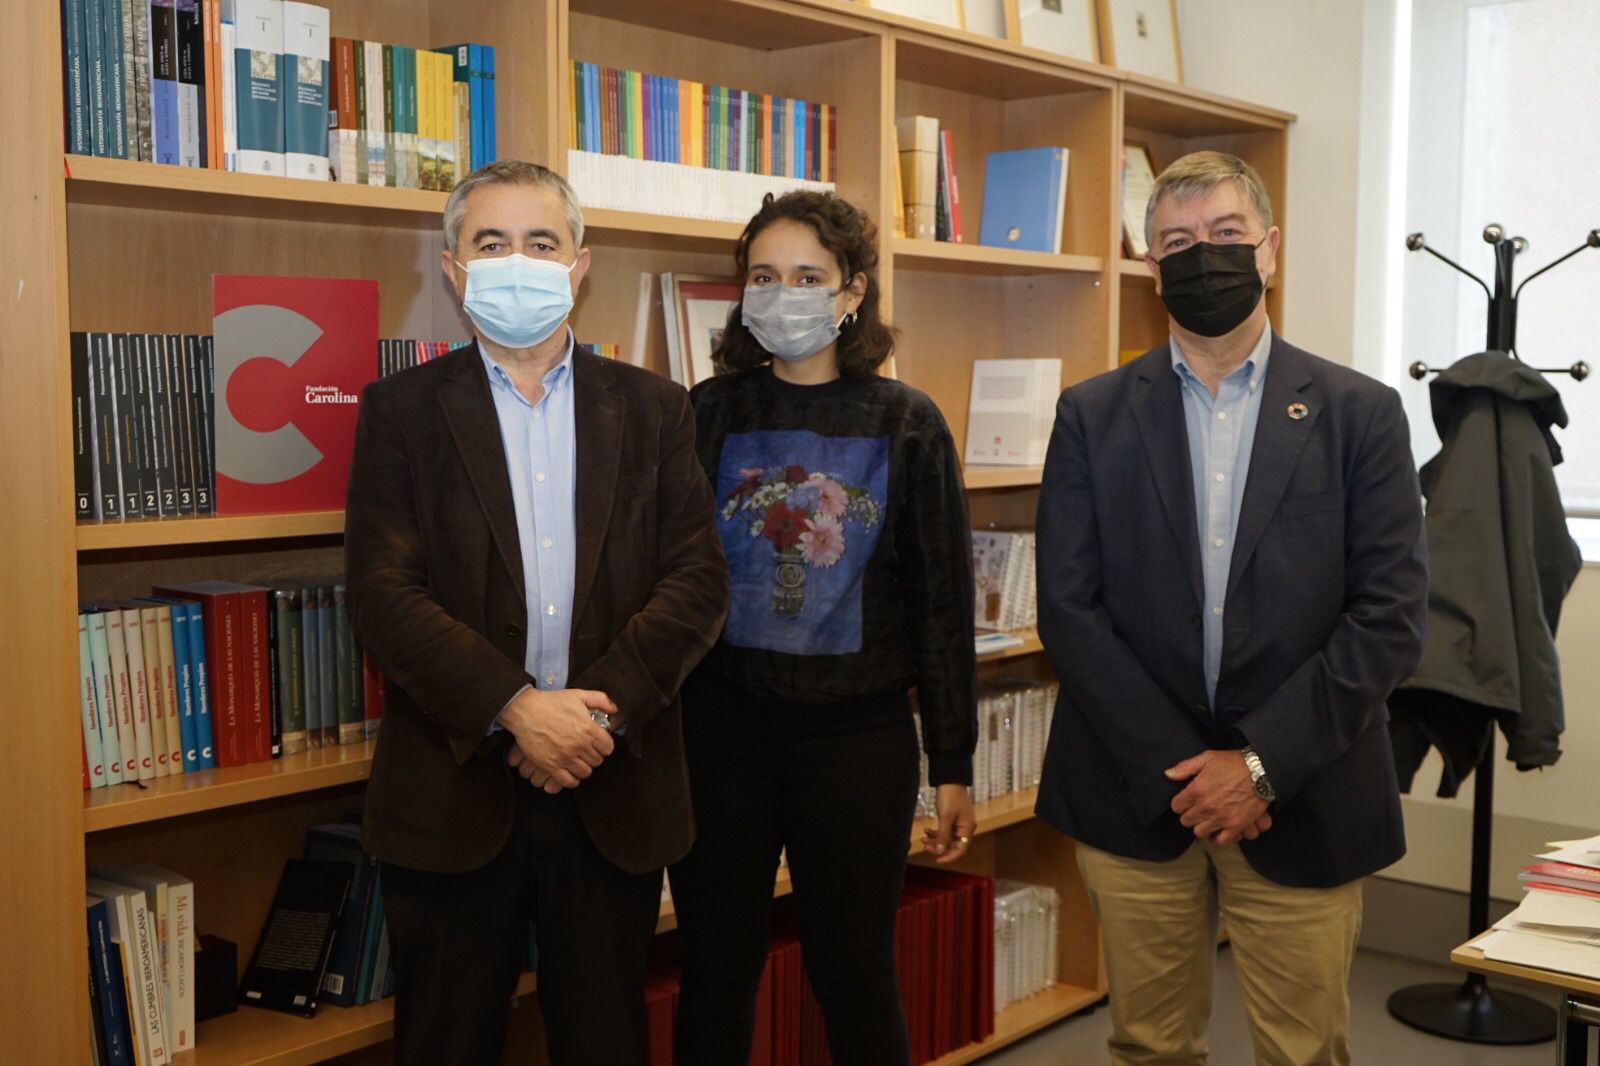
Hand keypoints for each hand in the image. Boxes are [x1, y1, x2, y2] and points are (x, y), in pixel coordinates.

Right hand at [500, 687, 616, 791]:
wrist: (526, 711)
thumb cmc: (551, 702)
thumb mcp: (579, 695)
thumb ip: (600, 700)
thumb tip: (615, 709)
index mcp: (588, 729)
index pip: (608, 747)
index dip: (604, 746)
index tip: (599, 745)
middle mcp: (579, 745)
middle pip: (597, 761)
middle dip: (594, 756)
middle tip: (587, 752)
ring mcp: (565, 757)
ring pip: (585, 772)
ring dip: (583, 768)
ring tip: (579, 762)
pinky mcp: (551, 765)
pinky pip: (568, 781)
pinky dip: (571, 780)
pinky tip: (570, 773)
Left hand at [922, 784, 976, 863]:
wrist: (949, 778)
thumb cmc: (950, 795)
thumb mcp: (945, 817)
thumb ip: (943, 835)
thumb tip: (941, 851)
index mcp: (967, 828)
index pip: (961, 849)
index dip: (949, 856)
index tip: (937, 860)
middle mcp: (965, 827)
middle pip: (953, 845)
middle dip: (939, 847)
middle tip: (925, 845)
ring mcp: (959, 823)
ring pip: (947, 838)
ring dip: (936, 840)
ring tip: (924, 838)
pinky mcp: (952, 819)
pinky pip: (945, 831)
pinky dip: (936, 832)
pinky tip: (927, 831)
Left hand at [1165, 749, 1267, 845]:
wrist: (1261, 772)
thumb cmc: (1234, 763)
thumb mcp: (1207, 758)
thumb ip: (1185, 767)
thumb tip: (1168, 774)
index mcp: (1196, 790)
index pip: (1176, 806)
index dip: (1179, 803)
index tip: (1185, 801)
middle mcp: (1206, 807)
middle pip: (1186, 821)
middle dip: (1189, 815)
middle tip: (1196, 810)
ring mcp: (1220, 818)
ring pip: (1199, 832)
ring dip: (1202, 826)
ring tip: (1207, 820)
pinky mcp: (1235, 826)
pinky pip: (1220, 841)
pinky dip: (1217, 838)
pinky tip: (1218, 831)